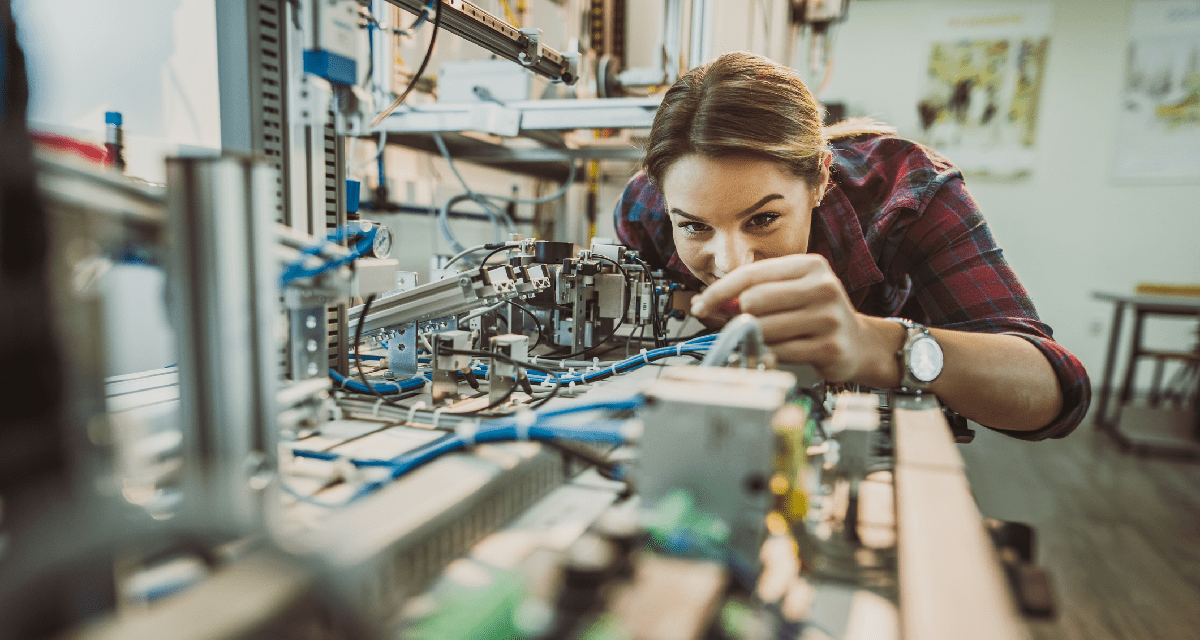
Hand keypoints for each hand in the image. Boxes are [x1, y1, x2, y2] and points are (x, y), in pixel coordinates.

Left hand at [690, 254, 878, 382]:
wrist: (858, 343)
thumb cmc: (814, 314)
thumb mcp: (790, 291)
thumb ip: (752, 291)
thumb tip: (706, 303)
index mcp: (809, 265)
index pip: (751, 274)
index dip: (719, 291)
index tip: (701, 304)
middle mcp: (822, 286)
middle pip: (753, 300)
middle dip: (739, 316)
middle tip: (742, 324)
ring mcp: (828, 317)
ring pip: (763, 328)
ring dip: (756, 337)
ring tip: (769, 338)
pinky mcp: (829, 347)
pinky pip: (779, 352)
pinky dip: (770, 353)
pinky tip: (779, 350)